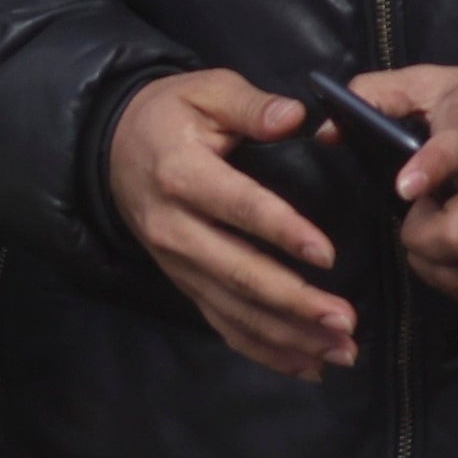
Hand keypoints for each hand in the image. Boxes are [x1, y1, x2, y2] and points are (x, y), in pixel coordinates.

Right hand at [106, 67, 349, 378]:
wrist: (112, 149)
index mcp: (183, 175)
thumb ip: (251, 105)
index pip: (239, 208)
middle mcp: (175, 228)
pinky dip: (264, 350)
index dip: (282, 232)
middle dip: (294, 302)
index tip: (326, 254)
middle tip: (346, 320)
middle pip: (238, 273)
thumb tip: (294, 117)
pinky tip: (308, 366)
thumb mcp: (205, 91)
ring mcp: (177, 263)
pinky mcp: (183, 282)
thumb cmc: (170, 115)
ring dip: (288, 336)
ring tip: (341, 350)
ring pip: (234, 309)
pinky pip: (222, 324)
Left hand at [359, 61, 457, 301]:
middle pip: (457, 235)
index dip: (430, 168)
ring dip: (433, 263)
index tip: (405, 185)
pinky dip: (456, 279)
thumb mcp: (438, 83)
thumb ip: (380, 96)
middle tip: (415, 218)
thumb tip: (327, 130)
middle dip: (419, 237)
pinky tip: (450, 255)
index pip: (456, 147)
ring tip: (431, 235)